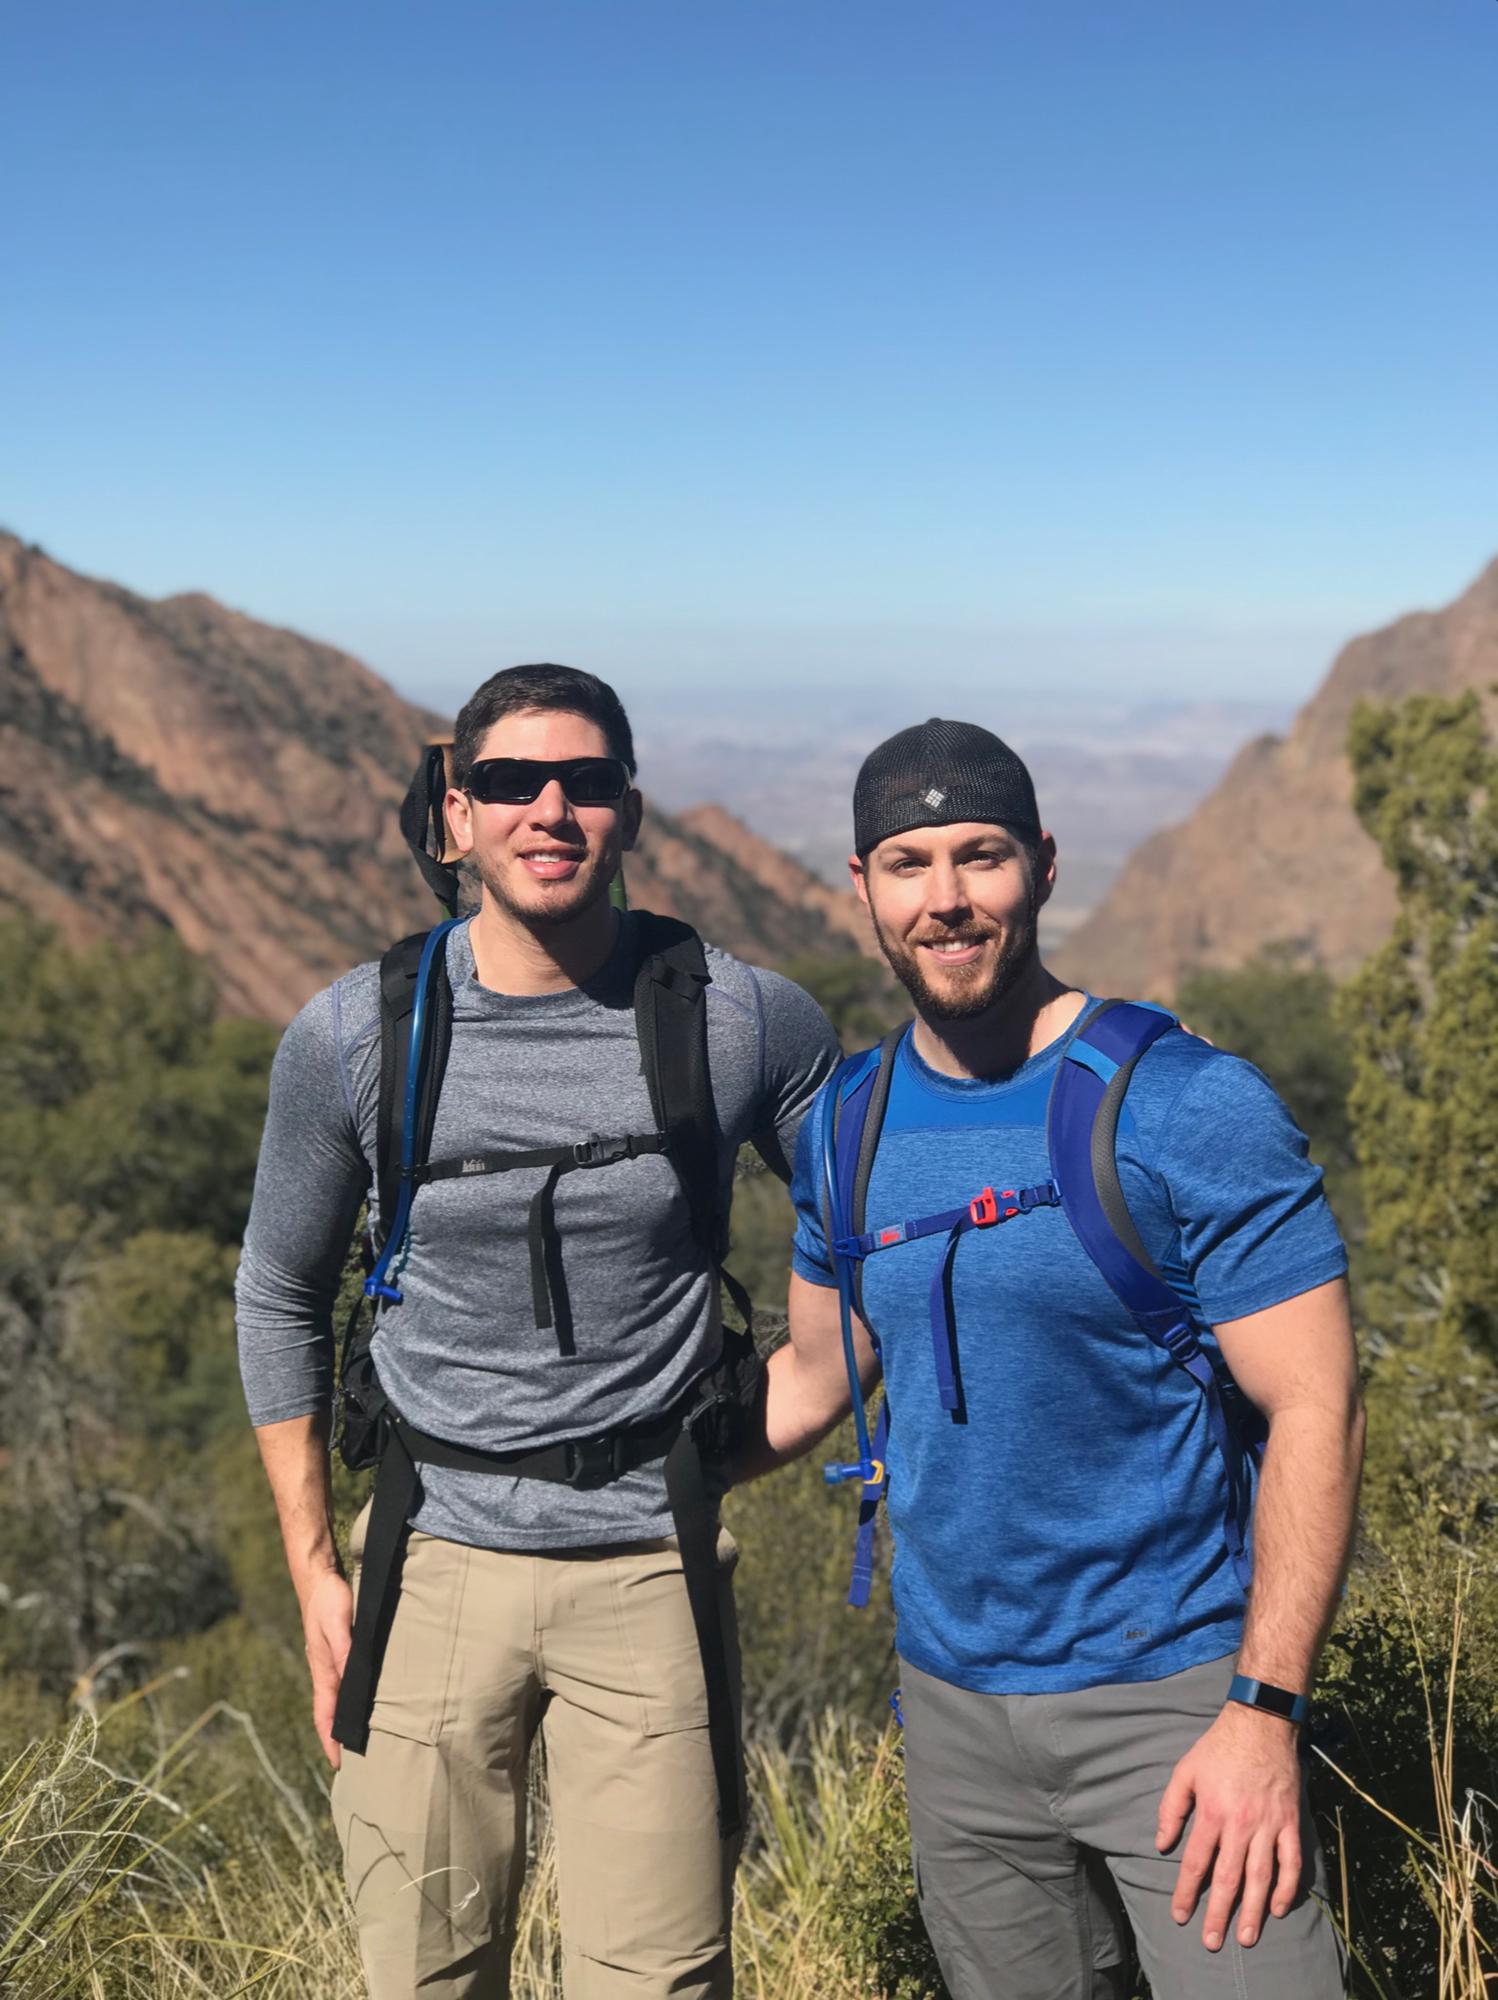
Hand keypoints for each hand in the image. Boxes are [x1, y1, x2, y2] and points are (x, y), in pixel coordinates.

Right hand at [300, 1568, 352, 1768]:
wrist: (319, 1578)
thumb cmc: (328, 1601)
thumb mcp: (338, 1624)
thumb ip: (345, 1650)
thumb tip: (351, 1679)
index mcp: (323, 1672)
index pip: (325, 1716)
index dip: (331, 1740)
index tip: (339, 1765)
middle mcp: (326, 1672)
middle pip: (331, 1713)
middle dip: (339, 1738)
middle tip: (358, 1761)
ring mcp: (331, 1662)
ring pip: (339, 1698)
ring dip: (346, 1719)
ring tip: (363, 1737)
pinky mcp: (338, 1651)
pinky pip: (345, 1682)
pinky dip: (352, 1697)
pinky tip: (365, 1699)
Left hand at [1155, 1703, 1303, 1950]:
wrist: (1261, 1726)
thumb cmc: (1217, 1749)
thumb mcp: (1184, 1771)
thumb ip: (1171, 1808)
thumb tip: (1161, 1845)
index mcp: (1211, 1812)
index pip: (1196, 1862)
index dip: (1187, 1892)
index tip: (1180, 1916)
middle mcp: (1240, 1824)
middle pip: (1228, 1877)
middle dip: (1218, 1913)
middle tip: (1211, 1942)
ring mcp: (1268, 1825)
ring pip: (1261, 1876)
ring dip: (1254, 1910)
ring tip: (1247, 1938)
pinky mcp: (1290, 1823)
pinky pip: (1292, 1862)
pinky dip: (1288, 1888)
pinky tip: (1279, 1908)